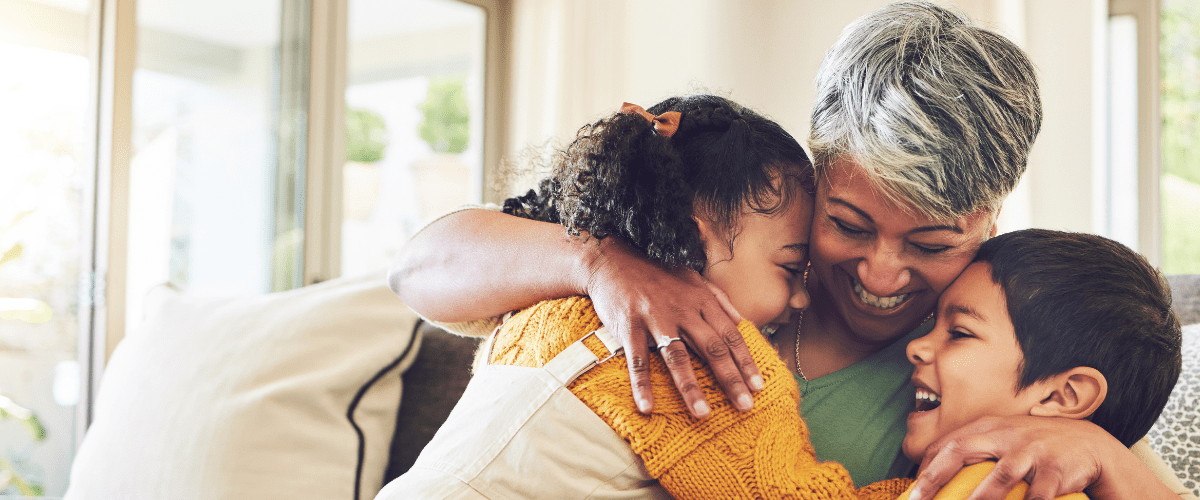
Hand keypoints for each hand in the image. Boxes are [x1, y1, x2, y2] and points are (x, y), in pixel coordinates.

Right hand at [582, 238, 761, 418]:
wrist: (613, 260)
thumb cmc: (656, 274)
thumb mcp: (692, 278)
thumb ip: (718, 298)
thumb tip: (740, 320)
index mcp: (701, 301)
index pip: (730, 335)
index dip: (745, 361)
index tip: (758, 386)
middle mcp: (683, 310)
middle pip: (712, 348)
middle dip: (730, 378)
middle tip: (745, 406)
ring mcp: (656, 318)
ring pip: (677, 357)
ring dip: (690, 387)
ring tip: (702, 413)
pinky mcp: (630, 326)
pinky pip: (638, 359)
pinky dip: (642, 384)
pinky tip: (647, 406)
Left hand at [909, 415, 1175, 499]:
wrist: (1088, 444)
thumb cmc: (1034, 447)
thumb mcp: (1003, 439)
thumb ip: (974, 451)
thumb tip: (934, 476)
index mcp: (988, 428)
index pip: (947, 444)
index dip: (926, 467)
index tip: (912, 492)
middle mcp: (1006, 435)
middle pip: (962, 450)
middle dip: (937, 476)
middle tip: (919, 499)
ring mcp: (1031, 451)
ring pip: (1000, 475)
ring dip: (980, 498)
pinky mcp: (1056, 469)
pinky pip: (1039, 493)